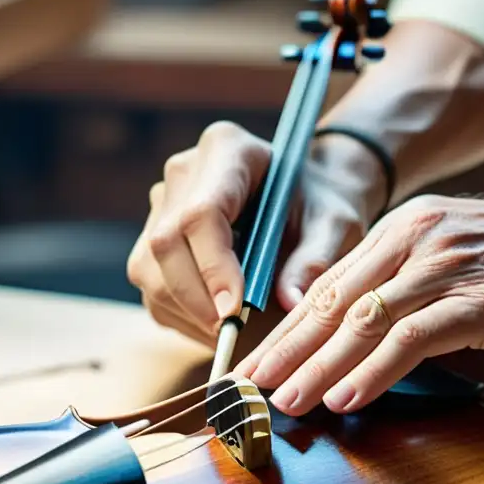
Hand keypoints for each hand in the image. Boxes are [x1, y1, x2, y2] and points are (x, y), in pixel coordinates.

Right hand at [127, 121, 387, 346]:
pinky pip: (152, 288)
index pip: (202, 213)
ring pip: (149, 271)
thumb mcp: (334, 227)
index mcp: (227, 149)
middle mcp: (184, 172)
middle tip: (233, 334)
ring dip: (187, 312)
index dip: (213, 267)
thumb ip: (314, 259)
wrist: (306, 202)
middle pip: (166, 244)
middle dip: (196, 299)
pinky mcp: (152, 241)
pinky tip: (219, 321)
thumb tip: (290, 302)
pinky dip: (182, 317)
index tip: (235, 311)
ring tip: (233, 331)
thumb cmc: (322, 208)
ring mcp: (161, 205)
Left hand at [233, 183, 483, 416]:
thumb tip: (360, 328)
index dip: (288, 329)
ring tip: (285, 401)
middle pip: (334, 302)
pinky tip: (346, 397)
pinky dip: (373, 371)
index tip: (258, 363)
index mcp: (403, 230)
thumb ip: (407, 280)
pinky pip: (412, 338)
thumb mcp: (455, 254)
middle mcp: (415, 241)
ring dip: (318, 366)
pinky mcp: (481, 300)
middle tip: (249, 387)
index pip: (329, 284)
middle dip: (286, 350)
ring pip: (363, 320)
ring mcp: (448, 269)